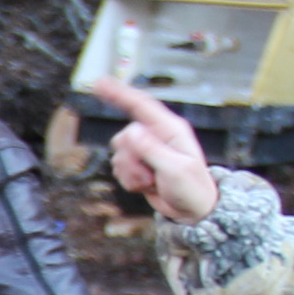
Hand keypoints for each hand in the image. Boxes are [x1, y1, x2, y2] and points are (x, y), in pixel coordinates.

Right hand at [91, 77, 219, 223]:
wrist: (193, 211)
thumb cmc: (193, 189)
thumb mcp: (175, 169)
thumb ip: (152, 149)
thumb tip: (131, 131)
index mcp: (170, 129)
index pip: (141, 106)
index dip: (119, 93)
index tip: (100, 83)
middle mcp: (156, 136)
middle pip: (124, 137)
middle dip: (131, 159)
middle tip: (149, 174)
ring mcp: (147, 151)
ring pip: (120, 154)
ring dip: (131, 173)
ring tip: (151, 181)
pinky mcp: (139, 166)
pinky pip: (119, 169)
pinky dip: (129, 181)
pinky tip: (146, 185)